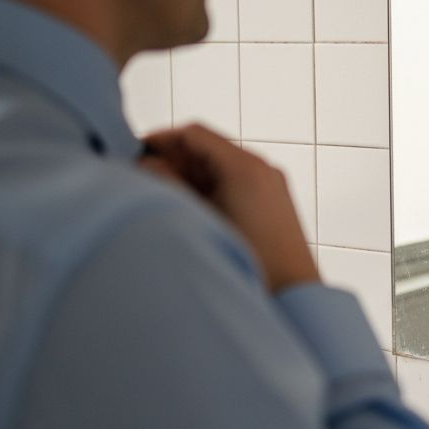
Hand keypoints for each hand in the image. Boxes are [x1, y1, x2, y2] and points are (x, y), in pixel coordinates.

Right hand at [139, 124, 319, 292]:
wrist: (292, 295)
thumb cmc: (247, 260)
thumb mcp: (197, 217)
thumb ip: (168, 184)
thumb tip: (147, 163)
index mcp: (245, 166)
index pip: (195, 134)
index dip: (162, 140)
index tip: (136, 154)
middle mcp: (263, 168)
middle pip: (209, 149)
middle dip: (175, 161)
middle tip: (145, 179)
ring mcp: (272, 184)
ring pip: (222, 168)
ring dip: (192, 177)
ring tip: (166, 198)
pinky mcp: (275, 203)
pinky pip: (237, 183)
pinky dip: (212, 189)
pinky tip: (193, 211)